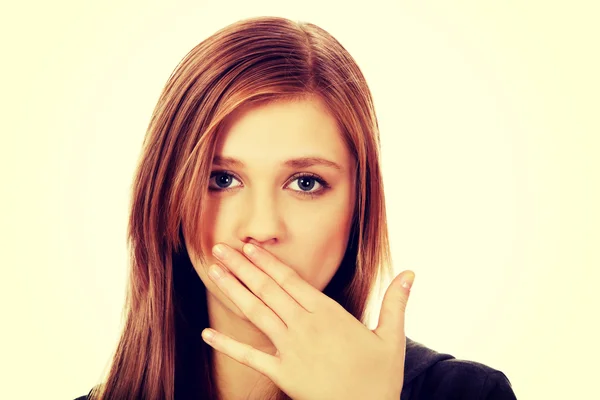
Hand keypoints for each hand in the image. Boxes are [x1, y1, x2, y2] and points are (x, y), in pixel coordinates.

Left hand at [203, 242, 414, 399]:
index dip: (267, 260)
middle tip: (219, 248)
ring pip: (256, 313)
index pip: (291, 279)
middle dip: (242, 266)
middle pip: (267, 289)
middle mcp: (304, 326)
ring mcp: (290, 349)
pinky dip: (228, 345)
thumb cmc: (380, 378)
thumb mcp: (393, 338)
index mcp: (328, 313)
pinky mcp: (282, 373)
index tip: (249, 245)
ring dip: (233, 290)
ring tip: (213, 272)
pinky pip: (250, 357)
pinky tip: (207, 333)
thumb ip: (396, 302)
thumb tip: (411, 272)